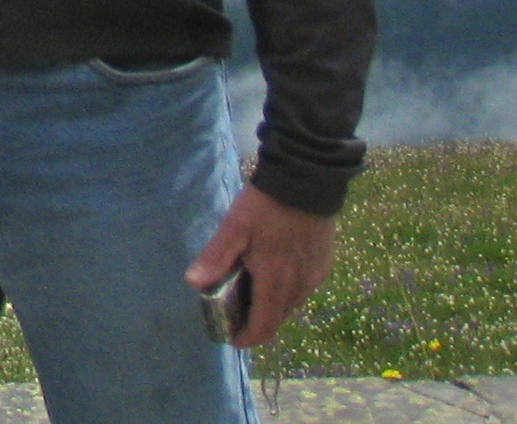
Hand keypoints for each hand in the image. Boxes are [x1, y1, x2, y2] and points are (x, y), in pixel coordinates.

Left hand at [185, 185, 334, 349]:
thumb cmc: (267, 204)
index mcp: (277, 283)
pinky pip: (303, 287)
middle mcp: (301, 286)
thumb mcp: (235, 227)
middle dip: (257, 321)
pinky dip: (286, 289)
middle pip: (278, 319)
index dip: (247, 338)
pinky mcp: (324, 263)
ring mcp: (315, 276)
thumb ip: (216, 257)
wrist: (307, 179)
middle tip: (235, 308)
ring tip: (251, 287)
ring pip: (292, 304)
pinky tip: (273, 269)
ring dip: (272, 304)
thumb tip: (193, 283)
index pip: (265, 328)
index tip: (232, 336)